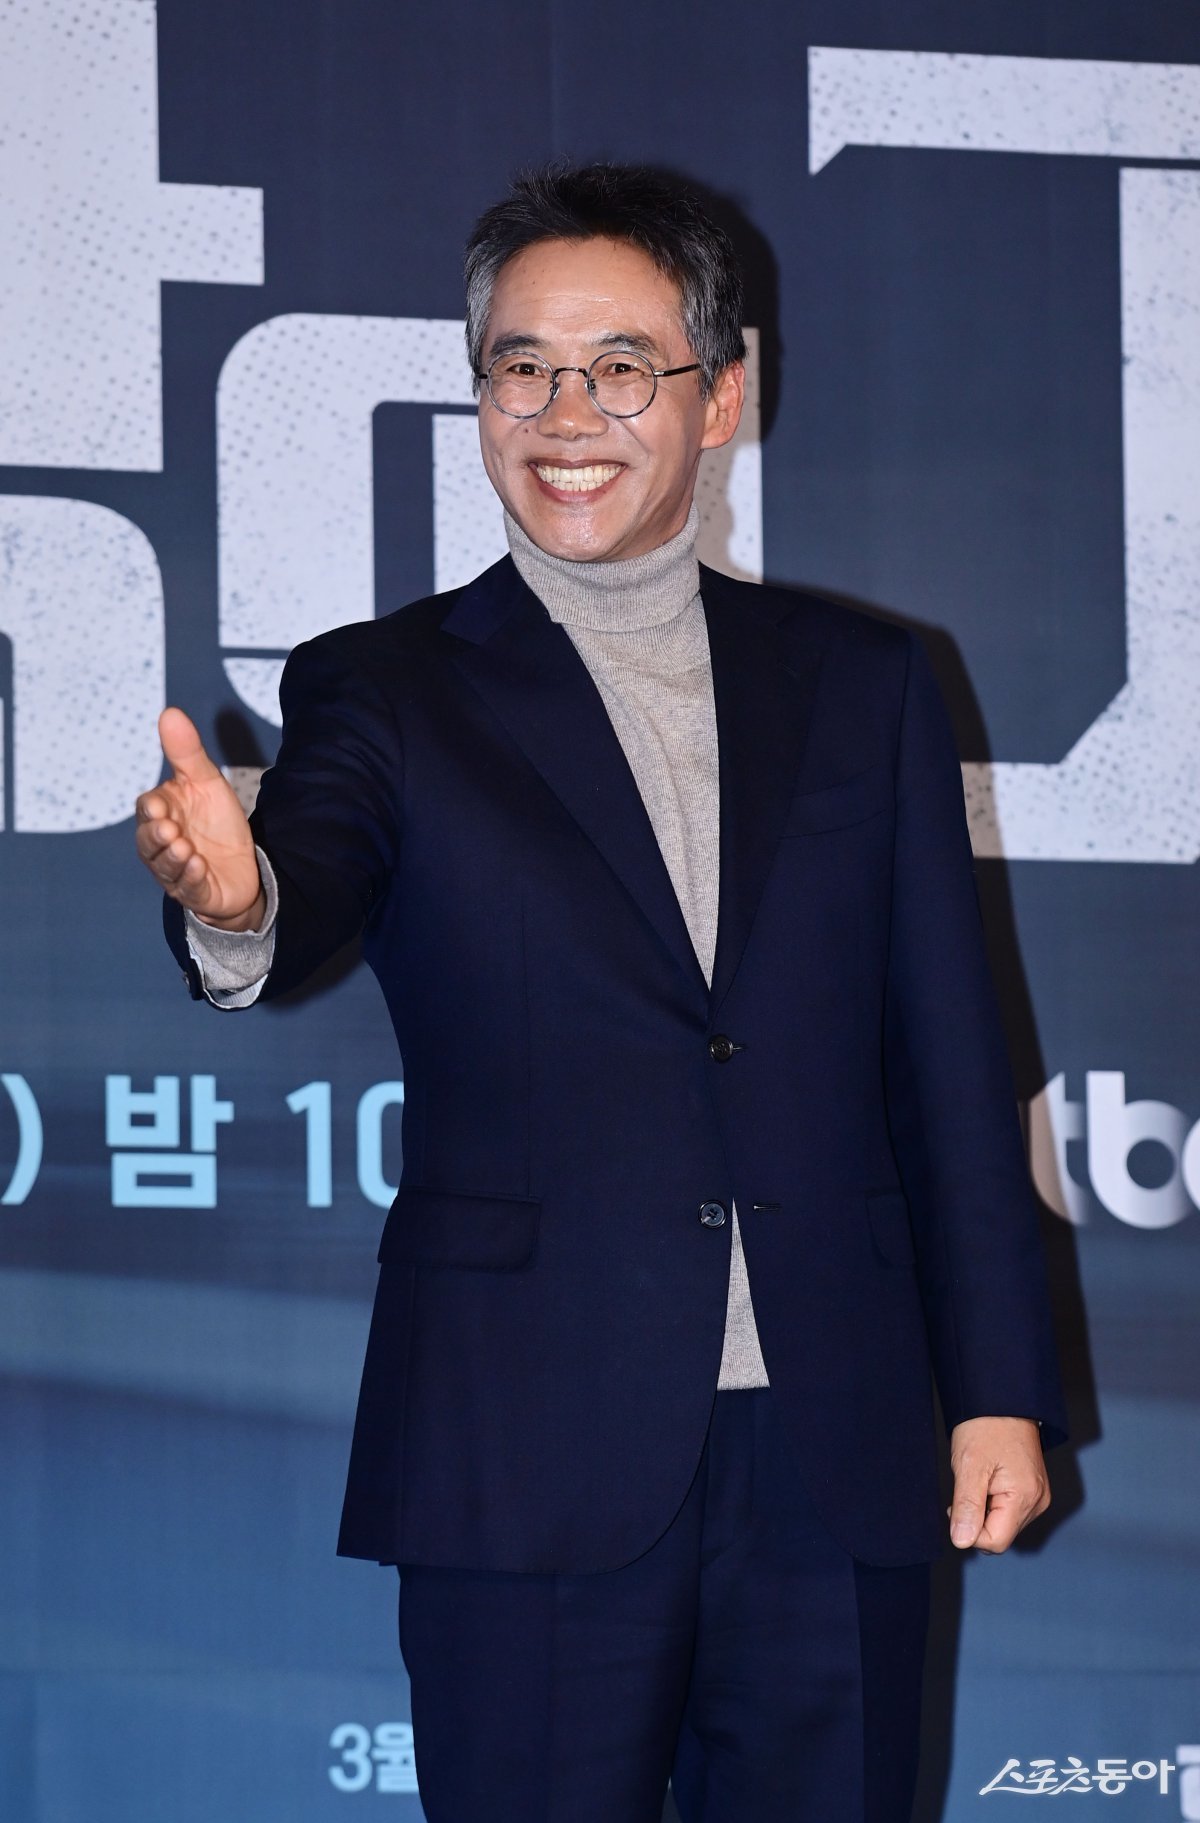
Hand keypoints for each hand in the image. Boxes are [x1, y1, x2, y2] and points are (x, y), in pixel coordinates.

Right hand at [135, 708, 265, 929]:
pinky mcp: (195, 892)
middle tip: (169, 828)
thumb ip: (186, 752)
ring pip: (165, 866)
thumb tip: (169, 712)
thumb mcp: (206, 782)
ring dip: (172, 858)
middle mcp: (162, 845)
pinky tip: (199, 866)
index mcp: (161, 815)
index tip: (160, 806)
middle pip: (149, 842)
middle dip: (156, 836)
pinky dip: (191, 878)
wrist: (243, 866)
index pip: (148, 809)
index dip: (152, 808)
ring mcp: (176, 871)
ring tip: (185, 848)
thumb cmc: (216, 822)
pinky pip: (187, 887)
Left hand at [947, 1416, 1049, 1553]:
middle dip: (977, 1518)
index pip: (995, 1541)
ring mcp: (1037, 1496)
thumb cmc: (986, 1427)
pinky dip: (992, 1501)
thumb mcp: (969, 1466)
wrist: (1002, 1400)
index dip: (970, 1530)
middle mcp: (1037, 1501)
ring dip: (983, 1508)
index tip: (956, 1505)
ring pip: (1002, 1523)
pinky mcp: (1032, 1490)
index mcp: (1025, 1498)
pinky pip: (1008, 1510)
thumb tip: (962, 1541)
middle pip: (1000, 1534)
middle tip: (967, 1486)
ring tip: (979, 1478)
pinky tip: (987, 1479)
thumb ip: (967, 1506)